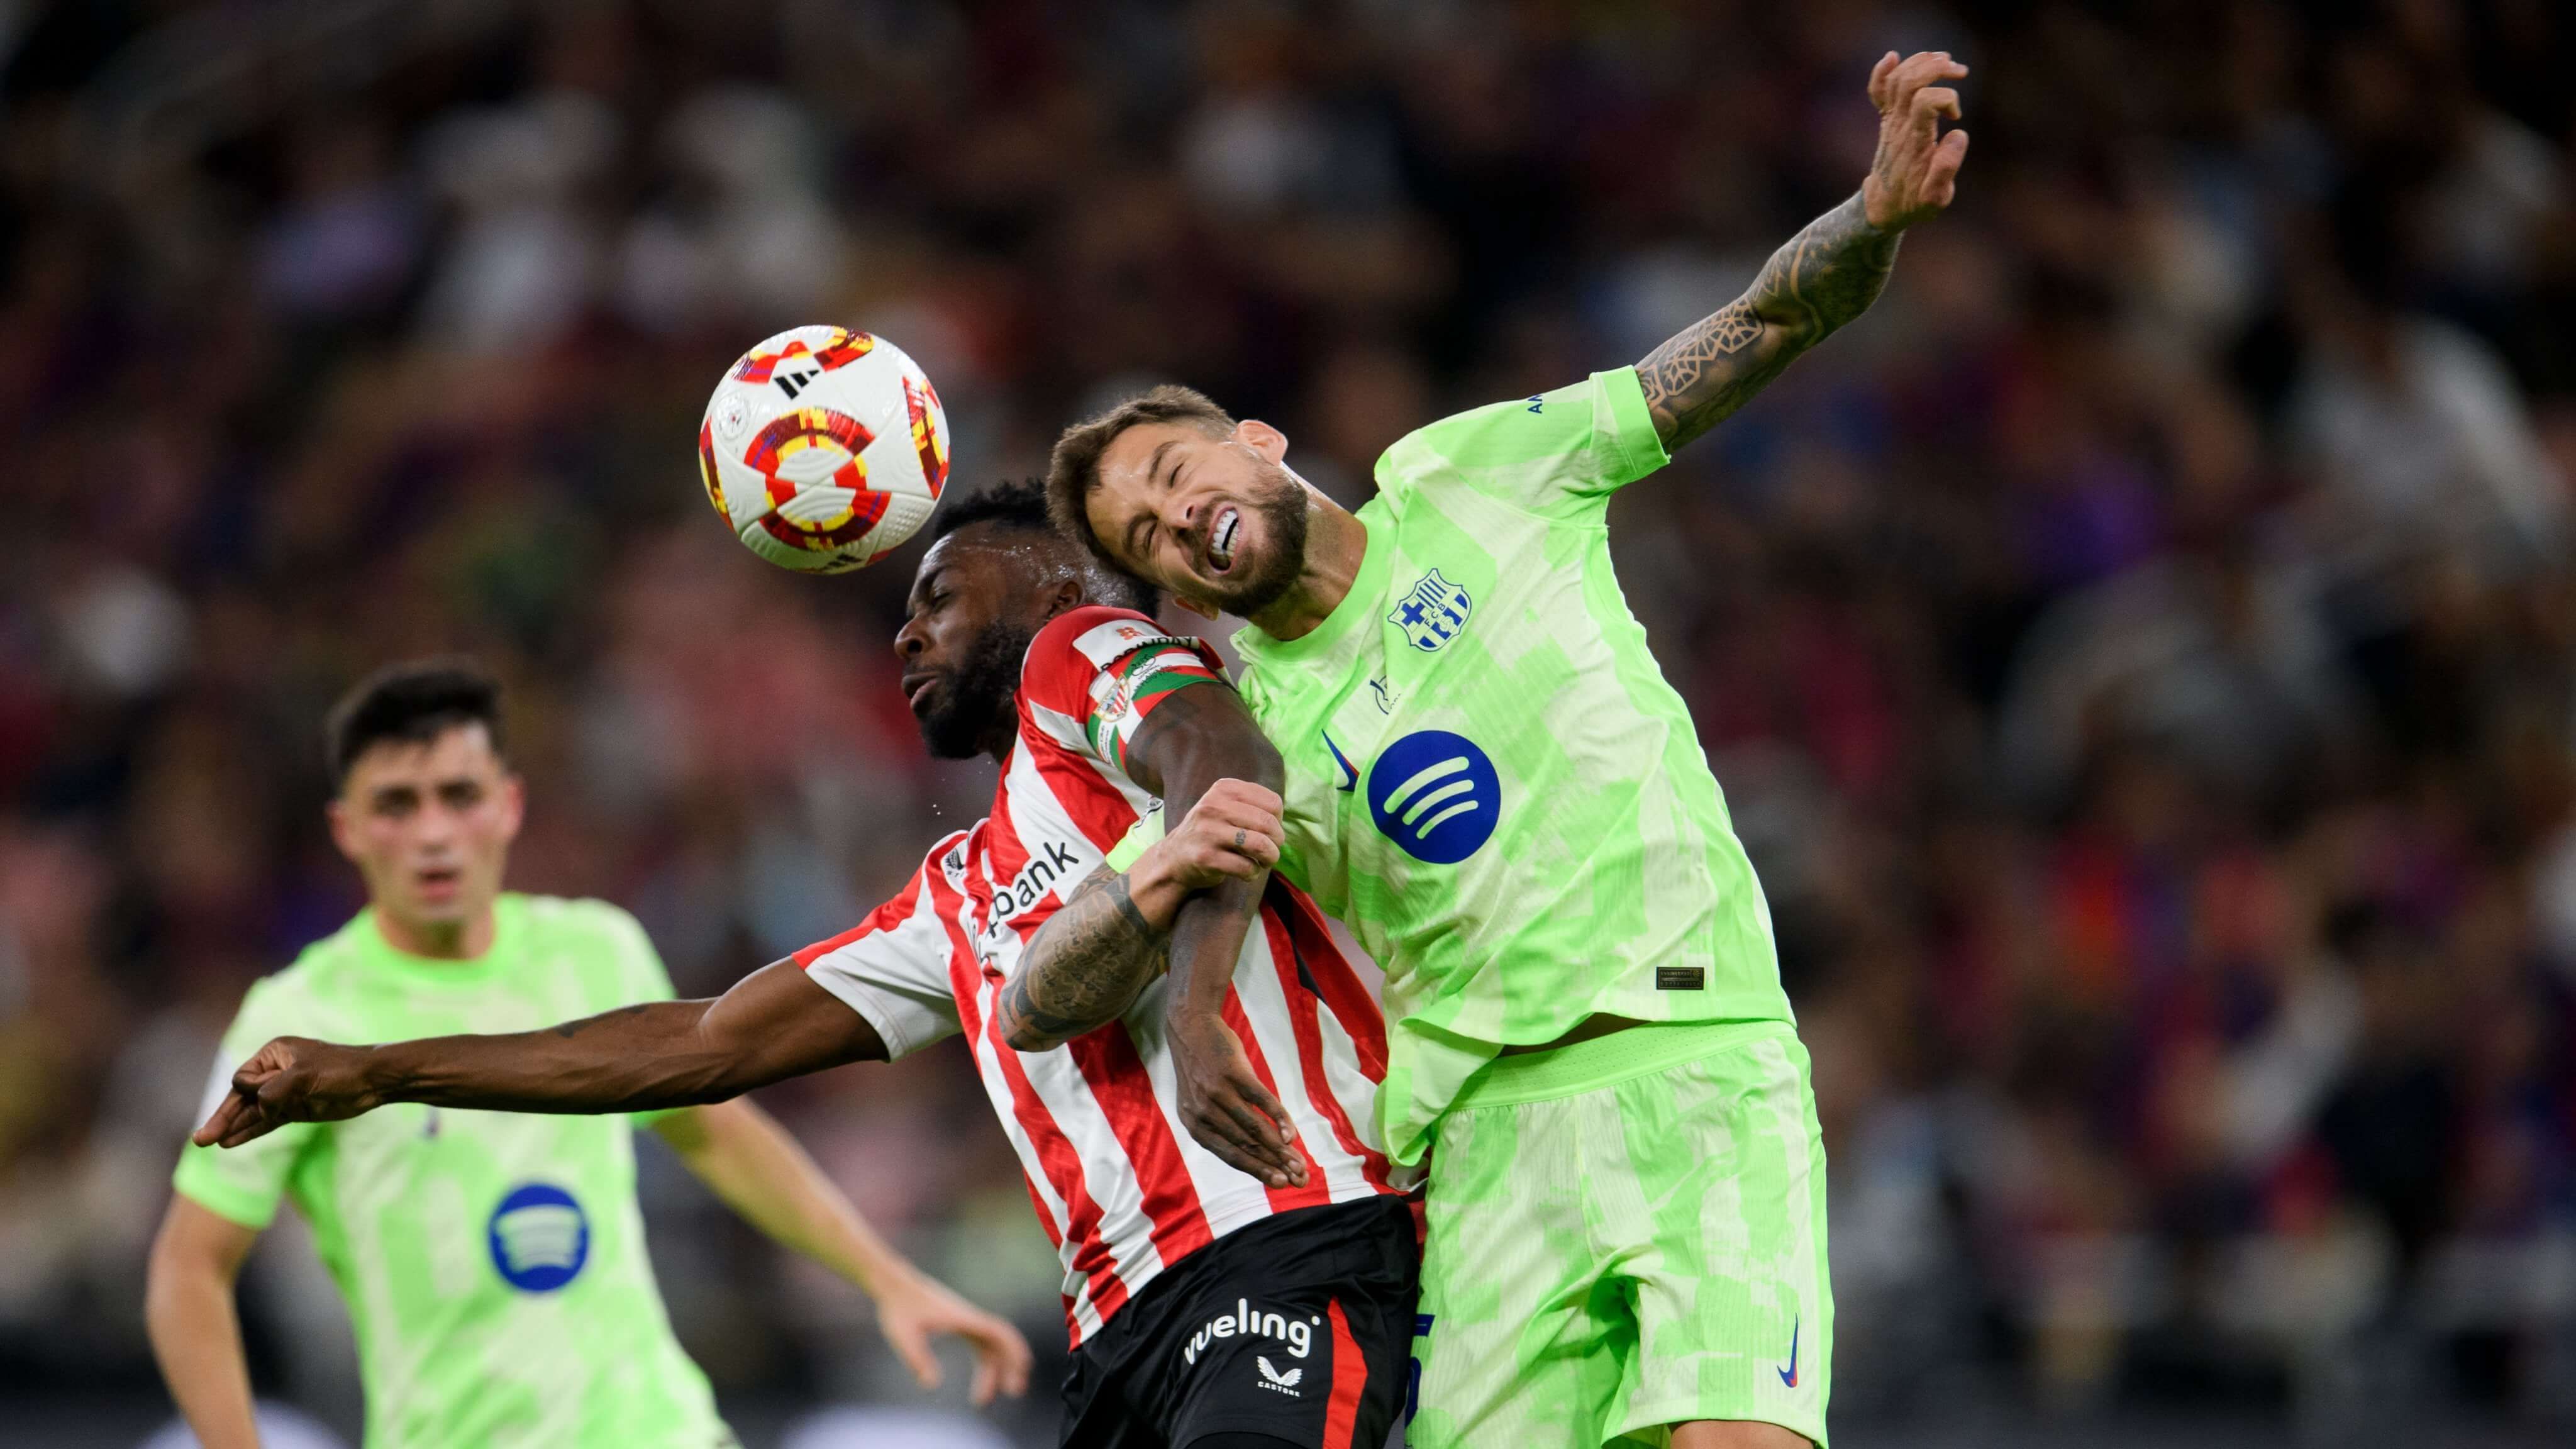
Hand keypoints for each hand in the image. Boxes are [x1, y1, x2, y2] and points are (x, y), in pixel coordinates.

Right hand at [191, 1037, 378, 1148]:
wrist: (373, 1081)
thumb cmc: (341, 1069)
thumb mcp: (306, 1076)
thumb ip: (277, 1089)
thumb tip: (259, 1107)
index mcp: (273, 1053)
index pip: (245, 1078)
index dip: (251, 1091)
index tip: (271, 1096)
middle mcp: (273, 1072)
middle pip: (241, 1097)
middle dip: (223, 1117)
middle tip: (201, 1139)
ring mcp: (283, 1092)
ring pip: (251, 1112)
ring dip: (232, 1127)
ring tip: (207, 1142)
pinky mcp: (293, 1109)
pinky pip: (265, 1122)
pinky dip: (249, 1132)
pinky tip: (230, 1142)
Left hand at [873, 1272, 1033, 1406]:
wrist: (894, 1287)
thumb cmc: (899, 1309)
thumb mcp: (904, 1337)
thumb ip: (918, 1359)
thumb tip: (932, 1385)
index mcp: (963, 1319)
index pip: (997, 1332)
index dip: (1013, 1348)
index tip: (1023, 1368)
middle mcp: (969, 1319)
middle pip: (1000, 1342)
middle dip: (1011, 1365)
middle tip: (1015, 1392)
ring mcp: (966, 1321)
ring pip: (991, 1347)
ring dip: (995, 1371)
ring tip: (982, 1402)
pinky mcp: (959, 1325)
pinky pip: (981, 1346)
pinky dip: (986, 1365)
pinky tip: (980, 1385)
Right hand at [1142, 778, 1284, 899]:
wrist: (1175, 856)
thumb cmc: (1210, 831)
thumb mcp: (1225, 806)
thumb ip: (1253, 805)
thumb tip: (1281, 822)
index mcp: (1224, 789)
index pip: (1273, 802)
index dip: (1278, 820)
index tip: (1268, 831)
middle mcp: (1214, 806)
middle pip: (1268, 823)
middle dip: (1277, 842)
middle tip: (1271, 851)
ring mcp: (1208, 832)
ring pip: (1260, 845)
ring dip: (1270, 858)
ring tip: (1264, 862)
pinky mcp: (1206, 858)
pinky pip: (1246, 867)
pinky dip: (1253, 873)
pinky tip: (1246, 872)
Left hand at [1167, 1008, 1306, 1188]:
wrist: (1189, 1027)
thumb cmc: (1201, 1069)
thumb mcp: (1200, 1103)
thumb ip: (1221, 1126)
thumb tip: (1254, 1151)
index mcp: (1196, 1126)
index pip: (1232, 1155)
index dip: (1259, 1171)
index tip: (1281, 1184)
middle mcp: (1204, 1113)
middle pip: (1247, 1146)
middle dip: (1275, 1166)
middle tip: (1299, 1180)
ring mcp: (1219, 1093)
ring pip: (1255, 1128)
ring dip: (1280, 1149)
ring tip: (1300, 1163)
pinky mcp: (1234, 1073)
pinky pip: (1262, 1101)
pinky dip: (1279, 1119)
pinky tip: (1291, 1135)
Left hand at [1860, 50, 1970, 230]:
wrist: (1881, 207)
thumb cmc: (1913, 203)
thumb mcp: (1935, 198)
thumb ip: (1946, 168)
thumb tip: (1958, 134)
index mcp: (1916, 141)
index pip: (1926, 101)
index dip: (1946, 98)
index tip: (1956, 116)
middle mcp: (1900, 125)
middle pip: (1910, 81)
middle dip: (1937, 68)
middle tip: (1959, 71)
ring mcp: (1890, 120)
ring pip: (1898, 78)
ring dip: (1922, 62)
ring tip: (1946, 61)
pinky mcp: (1886, 120)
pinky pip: (1878, 90)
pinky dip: (1883, 70)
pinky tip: (1893, 56)